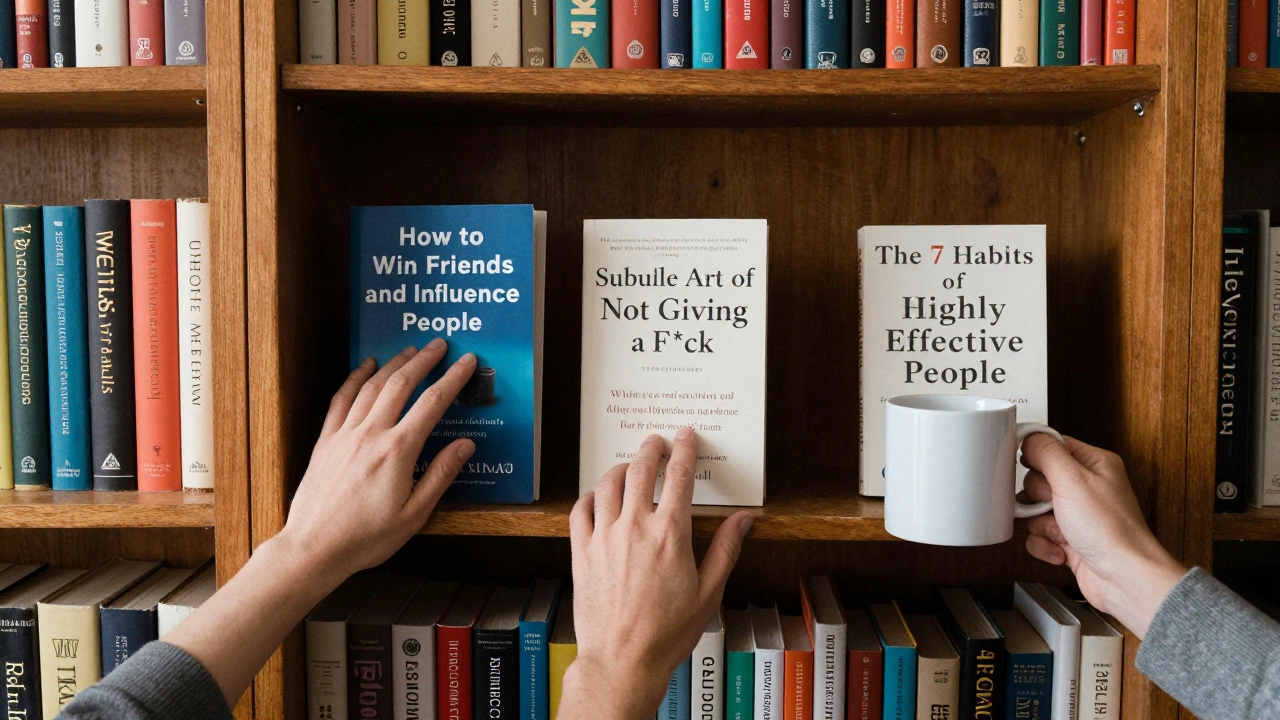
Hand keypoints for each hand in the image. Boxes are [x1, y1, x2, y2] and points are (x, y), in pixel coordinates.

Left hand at [278, 339, 477, 583]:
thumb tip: (464, 445)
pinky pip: (341, 399)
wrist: (314, 548)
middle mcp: (371, 434)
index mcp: (398, 451)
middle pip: (401, 383)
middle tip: (440, 345)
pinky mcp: (326, 441)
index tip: (467, 362)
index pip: (433, 403)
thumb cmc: (366, 538)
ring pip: (372, 385)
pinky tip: (365, 366)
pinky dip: (355, 377)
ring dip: (393, 363)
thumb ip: (440, 475)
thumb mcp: (415, 514)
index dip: (453, 378)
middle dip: (424, 360)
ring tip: (410, 350)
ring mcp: (345, 434)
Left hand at [559, 429, 754, 719]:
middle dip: (651, 449)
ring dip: (620, 467)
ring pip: (607, 484)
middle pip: (640, 469)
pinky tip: (598, 497)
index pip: (678, 476)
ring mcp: (603, 537)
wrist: (622, 660)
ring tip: (628, 465)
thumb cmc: (667, 632)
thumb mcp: (709, 592)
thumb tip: (744, 520)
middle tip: (657, 442)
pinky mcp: (580, 552)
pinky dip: (590, 495)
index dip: (684, 450)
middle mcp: (634, 527)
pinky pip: (580, 510)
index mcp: (670, 534)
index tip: (686, 436)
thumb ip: (725, 549)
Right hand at [1021, 434, 1186, 637]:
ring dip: (1039, 524)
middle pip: (1038, 479)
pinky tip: (1060, 549)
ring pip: (1035, 510)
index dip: (1035, 456)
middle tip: (1052, 504)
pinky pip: (1039, 535)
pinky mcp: (1070, 539)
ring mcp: (1078, 515)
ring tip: (1059, 531)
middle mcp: (1087, 488)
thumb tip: (1030, 438)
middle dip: (1037, 497)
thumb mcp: (1073, 480)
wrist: (1123, 578)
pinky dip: (1044, 544)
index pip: (1053, 445)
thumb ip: (1047, 452)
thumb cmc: (1111, 531)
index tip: (1027, 466)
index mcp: (1094, 464)